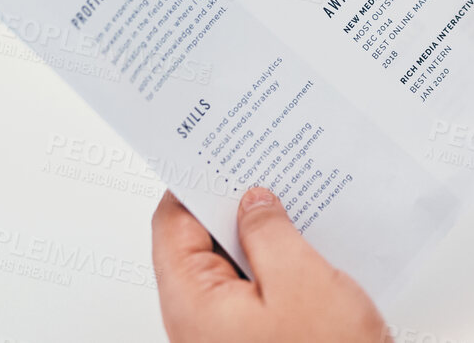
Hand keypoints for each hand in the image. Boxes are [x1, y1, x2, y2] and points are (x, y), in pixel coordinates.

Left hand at [151, 187, 385, 342]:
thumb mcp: (301, 280)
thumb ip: (270, 231)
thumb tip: (252, 201)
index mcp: (193, 305)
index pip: (171, 226)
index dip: (192, 183)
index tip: (216, 151)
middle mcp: (199, 324)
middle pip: (196, 245)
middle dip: (228, 204)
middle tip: (261, 167)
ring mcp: (225, 335)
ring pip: (229, 266)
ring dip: (257, 233)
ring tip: (289, 200)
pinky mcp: (255, 340)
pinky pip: (253, 289)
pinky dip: (272, 260)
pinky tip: (302, 241)